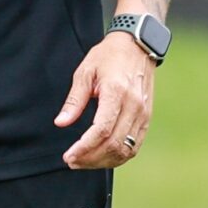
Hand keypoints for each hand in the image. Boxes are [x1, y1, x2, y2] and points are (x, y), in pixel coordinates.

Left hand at [55, 30, 155, 168]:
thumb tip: (61, 123)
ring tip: (84, 161)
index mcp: (117, 92)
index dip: (84, 148)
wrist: (137, 46)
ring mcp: (143, 114)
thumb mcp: (86, 71)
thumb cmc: (109, 56)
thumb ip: (74, 100)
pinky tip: (102, 157)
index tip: (69, 156)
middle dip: (90, 158)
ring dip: (103, 161)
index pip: (102, 130)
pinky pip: (134, 147)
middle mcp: (134, 106)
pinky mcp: (147, 118)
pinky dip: (117, 157)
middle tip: (71, 161)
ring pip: (125, 150)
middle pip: (113, 144)